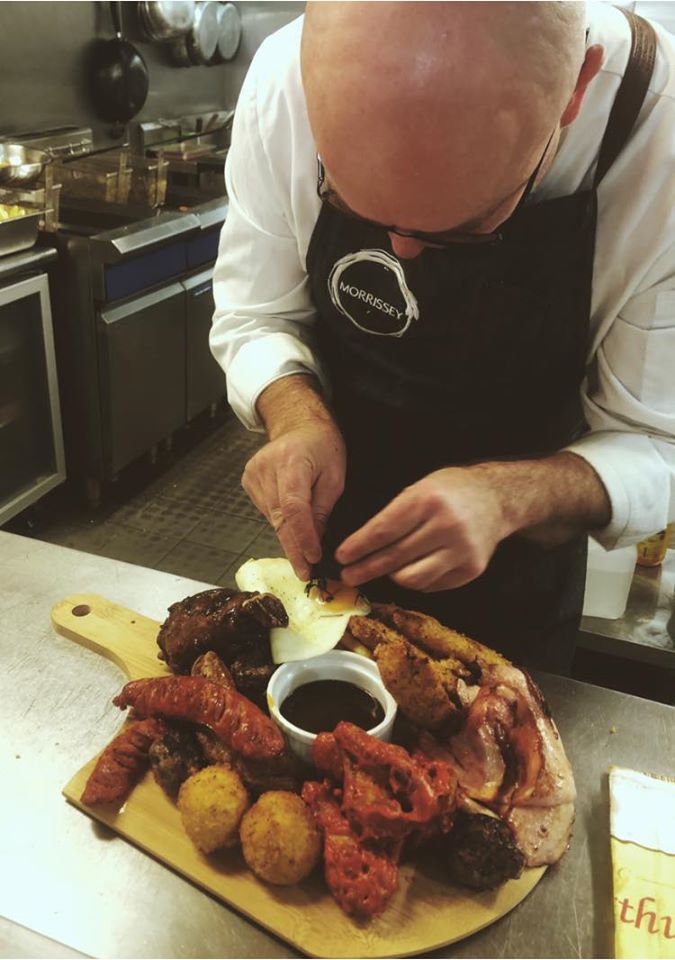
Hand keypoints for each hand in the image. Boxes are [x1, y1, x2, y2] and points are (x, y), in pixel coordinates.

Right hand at [242, 421, 345, 580]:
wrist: (298, 425)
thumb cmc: (322, 446)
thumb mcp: (334, 477)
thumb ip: (322, 509)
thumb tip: (314, 541)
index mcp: (291, 462)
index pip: (294, 507)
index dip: (302, 537)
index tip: (312, 558)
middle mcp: (266, 468)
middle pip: (280, 518)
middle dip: (295, 548)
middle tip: (305, 571)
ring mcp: (253, 474)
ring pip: (272, 518)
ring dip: (288, 535)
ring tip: (304, 546)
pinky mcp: (248, 481)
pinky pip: (267, 511)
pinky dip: (281, 521)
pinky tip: (291, 519)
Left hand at [335, 466, 510, 591]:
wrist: (497, 498)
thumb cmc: (450, 491)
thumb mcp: (420, 488)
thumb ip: (395, 514)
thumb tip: (361, 545)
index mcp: (428, 500)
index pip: (384, 530)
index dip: (359, 547)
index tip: (341, 557)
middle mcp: (446, 525)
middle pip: (395, 557)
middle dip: (366, 568)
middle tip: (348, 575)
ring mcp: (462, 550)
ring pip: (412, 578)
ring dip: (391, 576)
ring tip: (383, 570)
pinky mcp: (472, 569)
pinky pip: (432, 584)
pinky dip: (416, 580)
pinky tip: (411, 570)